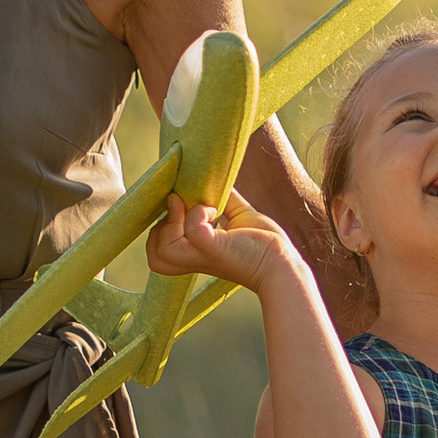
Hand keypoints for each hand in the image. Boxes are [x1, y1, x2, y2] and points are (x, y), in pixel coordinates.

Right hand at [147, 195, 307, 296]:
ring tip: (199, 209)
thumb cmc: (262, 243)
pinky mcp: (215, 250)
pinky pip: (192, 230)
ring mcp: (202, 255)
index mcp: (194, 253)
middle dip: (160, 228)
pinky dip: (198, 214)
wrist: (282, 262)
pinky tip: (215, 211)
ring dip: (174, 221)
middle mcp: (194, 258)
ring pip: (162, 248)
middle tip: (183, 209)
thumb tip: (213, 175)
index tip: (178, 207)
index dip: (159, 228)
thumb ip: (221, 198)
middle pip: (155, 256)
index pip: (158, 250)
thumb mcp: (237, 215)